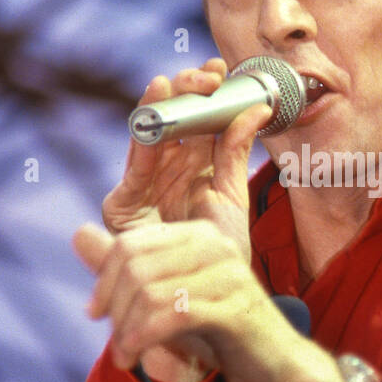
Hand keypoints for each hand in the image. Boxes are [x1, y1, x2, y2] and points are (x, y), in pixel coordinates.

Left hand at [72, 220, 341, 381]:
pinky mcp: (235, 309)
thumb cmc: (221, 333)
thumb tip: (78, 234)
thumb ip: (125, 267)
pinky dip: (143, 338)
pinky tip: (134, 356)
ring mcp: (228, 275)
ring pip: (150, 291)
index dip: (103, 281)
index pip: (129, 245)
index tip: (96, 315)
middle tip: (114, 341)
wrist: (278, 369)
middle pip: (135, 266)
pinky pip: (173, 315)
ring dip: (127, 330)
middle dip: (114, 307)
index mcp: (198, 235)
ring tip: (124, 356)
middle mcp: (215, 245)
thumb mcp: (167, 298)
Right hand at [100, 60, 270, 381]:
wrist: (198, 312)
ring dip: (162, 105)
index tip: (223, 69)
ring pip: (150, 136)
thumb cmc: (215, 260)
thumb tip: (259, 106)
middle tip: (207, 73)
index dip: (208, 94)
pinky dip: (143, 137)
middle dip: (187, 93)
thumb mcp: (232, 198)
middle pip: (173, 122)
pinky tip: (154, 111)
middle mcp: (165, 174)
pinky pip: (134, 167)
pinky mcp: (123, 208)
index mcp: (192, 170)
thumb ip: (237, 152)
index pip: (199, 122)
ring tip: (173, 80)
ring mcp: (143, 188)